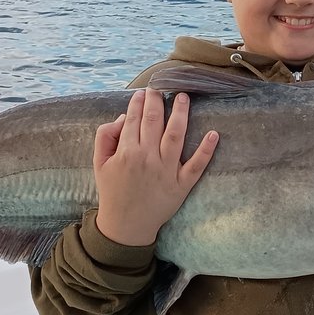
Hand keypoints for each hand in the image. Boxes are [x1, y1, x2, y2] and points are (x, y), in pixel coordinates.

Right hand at [93, 88, 218, 246]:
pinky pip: (196, 166)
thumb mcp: (99, 163)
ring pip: (176, 136)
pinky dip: (206, 150)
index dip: (139, 103)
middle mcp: (148, 158)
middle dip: (157, 101)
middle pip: (155, 121)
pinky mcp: (181, 185)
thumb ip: (106, 137)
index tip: (143, 92)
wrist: (126, 225)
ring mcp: (167, 171)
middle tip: (161, 88)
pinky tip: (214, 133)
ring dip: (181, 114)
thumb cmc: (113, 191)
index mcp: (127, 152)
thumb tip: (124, 118)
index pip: (134, 119)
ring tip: (184, 98)